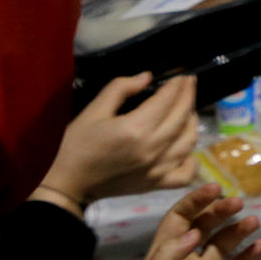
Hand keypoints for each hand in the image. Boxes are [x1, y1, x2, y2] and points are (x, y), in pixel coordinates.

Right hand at [37, 73, 199, 210]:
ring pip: (188, 142)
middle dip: (188, 96)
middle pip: (182, 118)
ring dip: (192, 122)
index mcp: (136, 129)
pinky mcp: (156, 185)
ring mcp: (157, 170)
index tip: (183, 74)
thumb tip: (147, 77)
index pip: (167, 100)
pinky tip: (186, 148)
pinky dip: (192, 160)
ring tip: (187, 109)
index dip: (178, 85)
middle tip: (189, 84)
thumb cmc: (77, 144)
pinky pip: (185, 173)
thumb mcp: (93, 110)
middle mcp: (152, 149)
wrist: (68, 183)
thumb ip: (120, 88)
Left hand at [121, 185, 260, 259]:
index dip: (194, 203)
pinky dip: (249, 257)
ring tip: (253, 221)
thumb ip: (169, 258)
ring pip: (223, 246)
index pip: (179, 222)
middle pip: (203, 229)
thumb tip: (194, 232)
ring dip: (237, 231)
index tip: (214, 188)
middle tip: (238, 202)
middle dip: (219, 213)